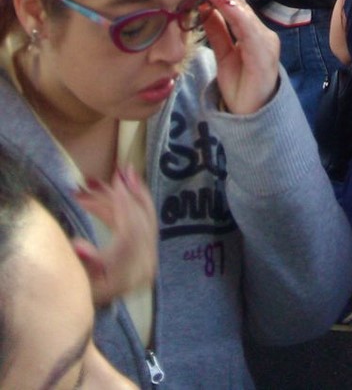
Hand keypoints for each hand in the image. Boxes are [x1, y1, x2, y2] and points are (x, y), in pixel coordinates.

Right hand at [72, 166, 157, 304]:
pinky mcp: (147, 253)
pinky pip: (145, 222)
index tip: (115, 180)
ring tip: (124, 173)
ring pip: (145, 219)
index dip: (122, 203)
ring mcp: (148, 258)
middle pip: (142, 221)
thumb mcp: (79, 281)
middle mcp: (144, 264)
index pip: (130, 231)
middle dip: (132, 192)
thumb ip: (82, 262)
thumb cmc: (83, 293)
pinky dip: (135, 203)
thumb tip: (77, 245)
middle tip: (121, 169)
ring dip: (134, 194)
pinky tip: (127, 187)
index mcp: (128, 271)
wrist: (94, 308)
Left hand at [203, 0, 279, 114]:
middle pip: (241, 6)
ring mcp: (265, 43)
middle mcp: (262, 34)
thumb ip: (217, 31)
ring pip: (244, 15)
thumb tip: (205, 8)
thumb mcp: (224, 54)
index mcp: (252, 34)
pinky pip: (248, 31)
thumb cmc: (240, 85)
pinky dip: (235, 15)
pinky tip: (224, 5)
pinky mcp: (263, 54)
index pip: (238, 6)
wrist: (251, 116)